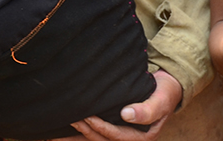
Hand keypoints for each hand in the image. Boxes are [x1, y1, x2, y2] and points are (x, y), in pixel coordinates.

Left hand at [65, 70, 181, 140]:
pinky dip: (82, 133)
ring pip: (96, 140)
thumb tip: (126, 115)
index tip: (87, 117)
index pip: (117, 136)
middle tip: (69, 121)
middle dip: (85, 133)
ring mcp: (121, 135)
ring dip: (77, 139)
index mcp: (142, 137)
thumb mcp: (161, 99)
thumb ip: (147, 109)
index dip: (101, 127)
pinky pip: (96, 134)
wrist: (167, 88)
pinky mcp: (114, 128)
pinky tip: (65, 130)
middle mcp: (129, 139)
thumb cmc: (165, 92)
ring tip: (55, 135)